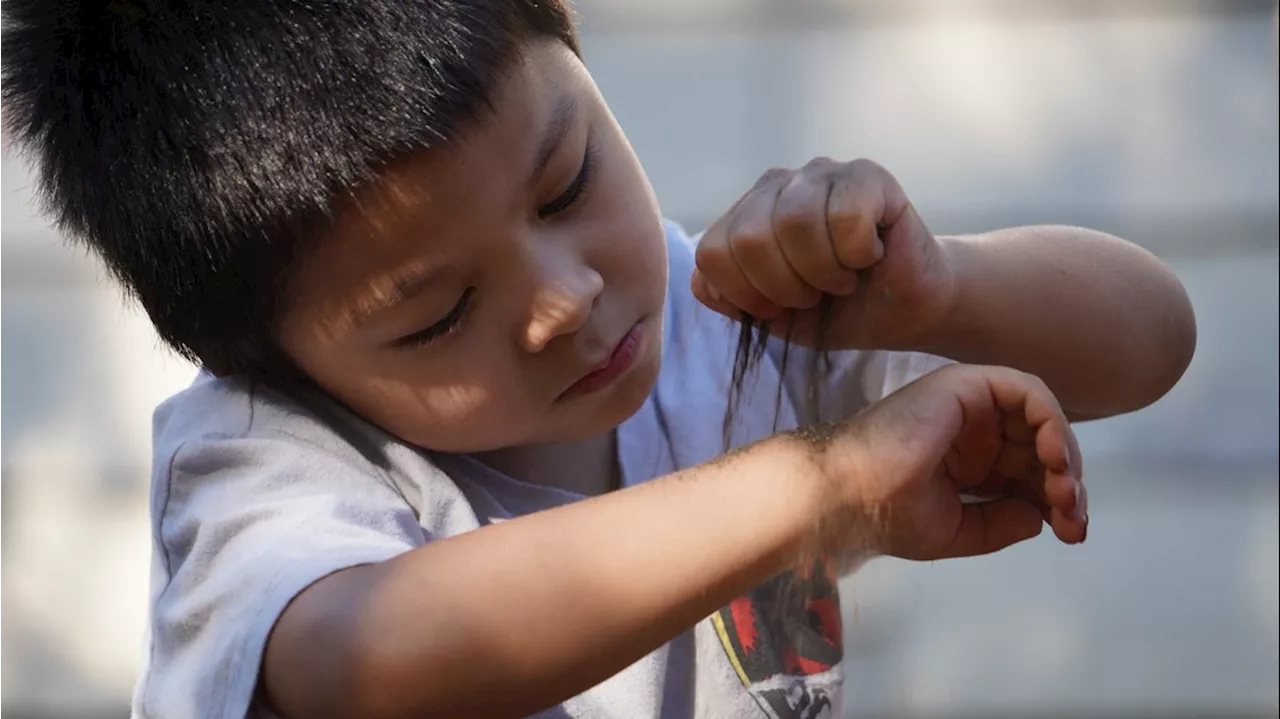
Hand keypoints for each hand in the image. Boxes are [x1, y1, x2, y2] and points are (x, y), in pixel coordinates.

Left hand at [691, 158, 955, 350]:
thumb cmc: (835, 311)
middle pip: (750, 237)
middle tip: (815, 294)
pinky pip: (844, 216)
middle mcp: (775, 186)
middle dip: (784, 285)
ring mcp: (820, 173)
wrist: (904, 311)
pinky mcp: (866, 174)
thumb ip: (727, 297)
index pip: (713, 252)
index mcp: (743, 217)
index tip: (778, 307)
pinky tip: (869, 256)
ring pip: (794, 222)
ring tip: (842, 278)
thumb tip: (705, 283)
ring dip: (823, 271)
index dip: (745, 294)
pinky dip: (857, 253)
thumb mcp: (770, 316)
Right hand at [814, 364, 1087, 560]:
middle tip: (1074, 519)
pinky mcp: (965, 384)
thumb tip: (1041, 516)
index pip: (1029, 469)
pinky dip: (1052, 421)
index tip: (1071, 532)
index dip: (1057, 498)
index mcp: (967, 459)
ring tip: (1064, 491)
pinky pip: (1027, 391)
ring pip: (1041, 416)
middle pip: (1041, 443)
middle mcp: (972, 427)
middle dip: (1067, 482)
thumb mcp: (958, 530)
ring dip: (1065, 453)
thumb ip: (1001, 523)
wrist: (848, 498)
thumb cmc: (886, 515)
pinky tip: (1055, 457)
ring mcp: (969, 403)